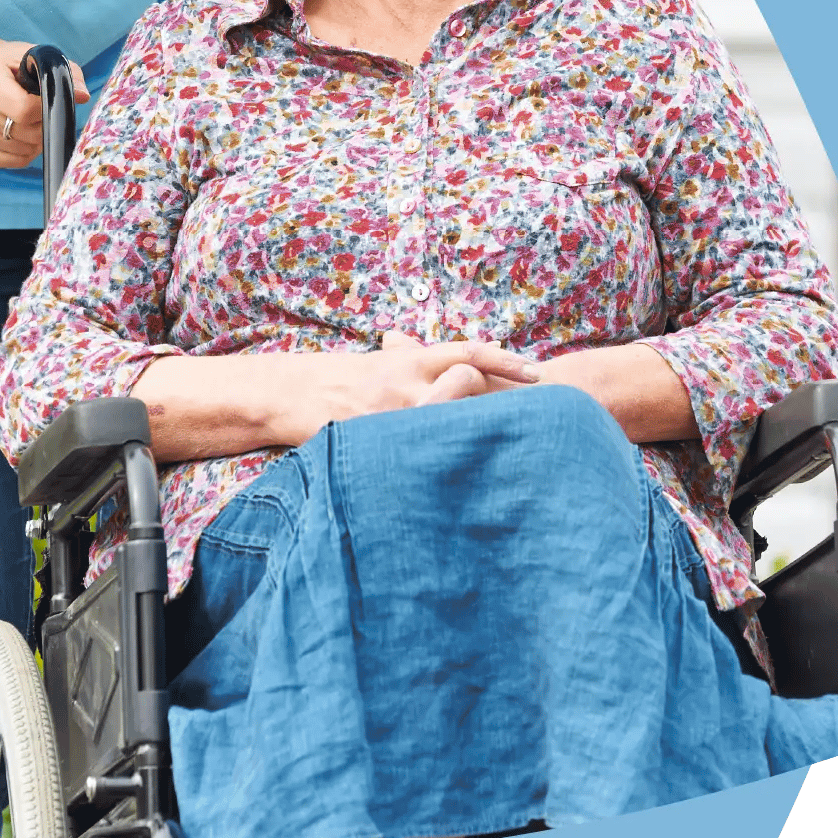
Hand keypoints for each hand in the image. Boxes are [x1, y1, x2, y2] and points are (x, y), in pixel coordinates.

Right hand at [0, 42, 90, 169]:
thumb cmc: (9, 66)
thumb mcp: (33, 57)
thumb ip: (63, 72)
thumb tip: (82, 95)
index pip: (25, 111)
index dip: (46, 110)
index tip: (48, 100)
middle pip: (26, 134)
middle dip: (43, 126)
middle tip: (39, 111)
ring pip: (22, 151)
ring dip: (35, 141)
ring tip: (26, 120)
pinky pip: (11, 162)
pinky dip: (23, 152)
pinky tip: (16, 133)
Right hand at [275, 332, 541, 443]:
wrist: (298, 392)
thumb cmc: (349, 378)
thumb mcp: (389, 362)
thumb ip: (425, 362)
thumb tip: (467, 363)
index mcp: (413, 360)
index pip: (470, 353)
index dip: (506, 362)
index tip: (540, 374)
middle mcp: (408, 382)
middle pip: (465, 385)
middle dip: (499, 403)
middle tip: (536, 420)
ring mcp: (393, 412)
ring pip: (444, 421)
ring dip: (471, 436)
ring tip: (505, 453)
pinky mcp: (378, 439)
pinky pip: (414, 452)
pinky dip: (439, 465)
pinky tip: (461, 483)